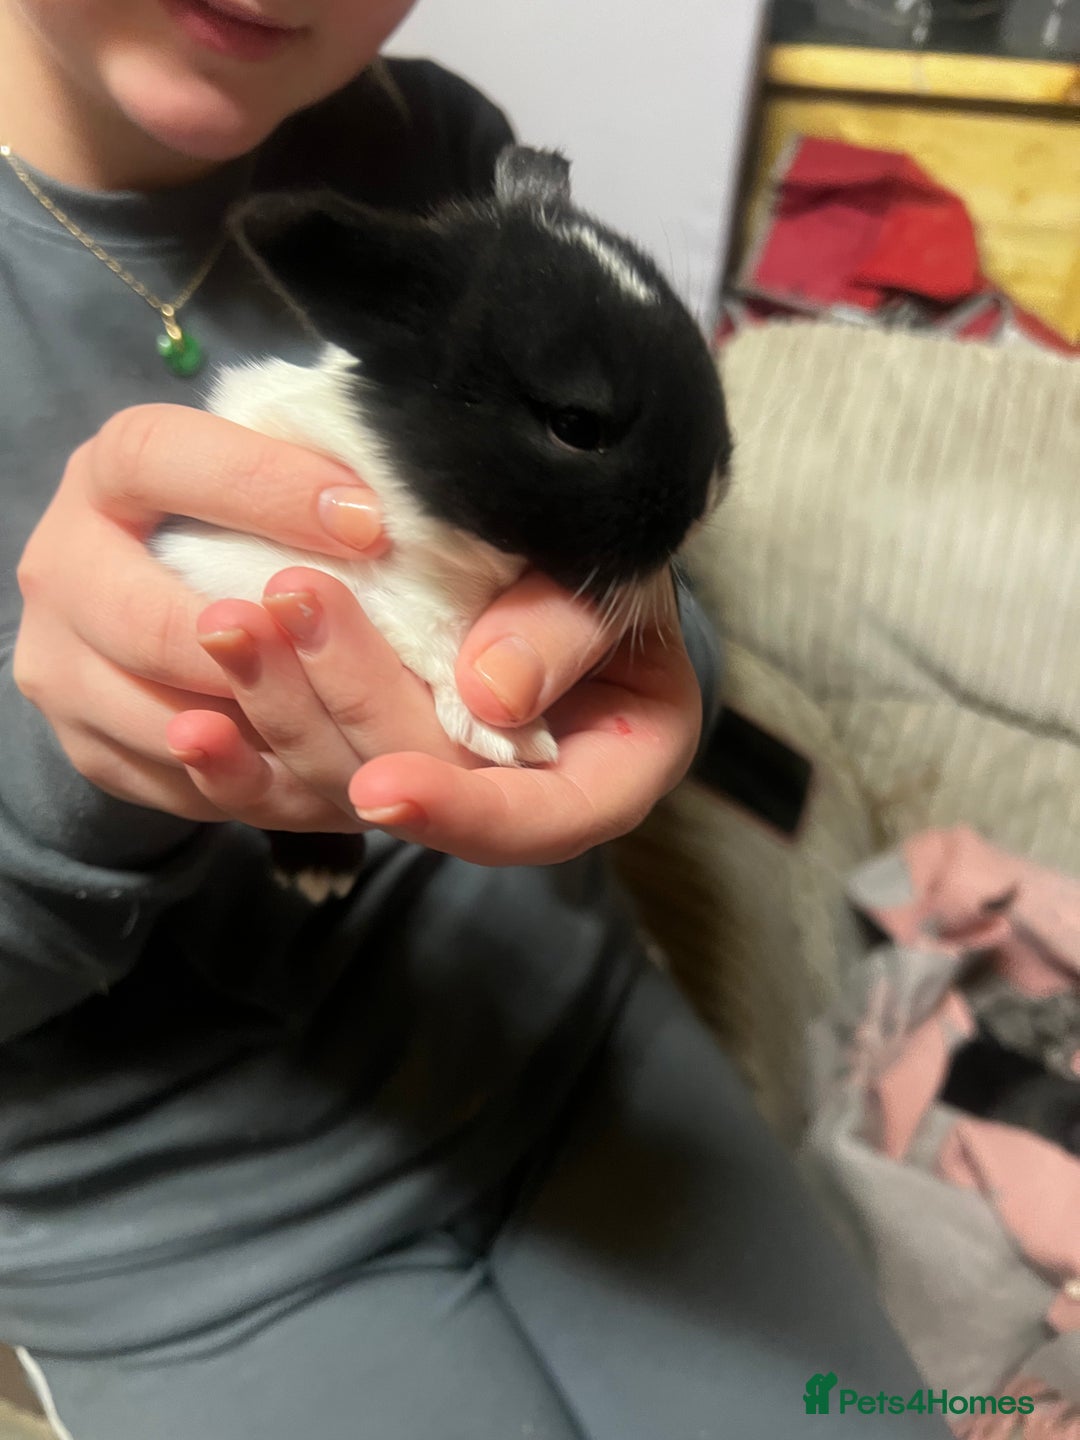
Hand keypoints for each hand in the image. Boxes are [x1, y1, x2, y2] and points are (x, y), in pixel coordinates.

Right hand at [13, 403, 389, 831]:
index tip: (367, 522)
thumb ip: (307, 477)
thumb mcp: (257, 475)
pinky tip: (315, 776)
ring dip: (252, 730)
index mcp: (107, 475)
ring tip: (342, 731)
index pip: (156, 459)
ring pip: (153, 719)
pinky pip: (168, 782)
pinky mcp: (86, 746)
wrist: (146, 591)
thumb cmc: (234, 521)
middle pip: (141, 618)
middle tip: (340, 654)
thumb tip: (386, 506)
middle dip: (251, 648)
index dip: (263, 487)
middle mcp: (62, 567)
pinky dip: (245, 784)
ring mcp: (61, 666)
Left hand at [173, 565, 701, 866]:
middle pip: (426, 785)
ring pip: (347, 783)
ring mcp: (436, 780)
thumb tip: (488, 696)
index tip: (380, 788)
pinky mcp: (369, 758)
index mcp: (604, 774)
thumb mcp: (617, 578)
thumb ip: (567, 632)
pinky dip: (245, 758)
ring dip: (280, 708)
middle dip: (348, 706)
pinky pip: (301, 780)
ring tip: (226, 625)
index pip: (541, 822)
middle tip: (284, 606)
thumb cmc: (613, 557)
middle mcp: (516, 796)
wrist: (570, 537)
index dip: (461, 812)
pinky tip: (191, 725)